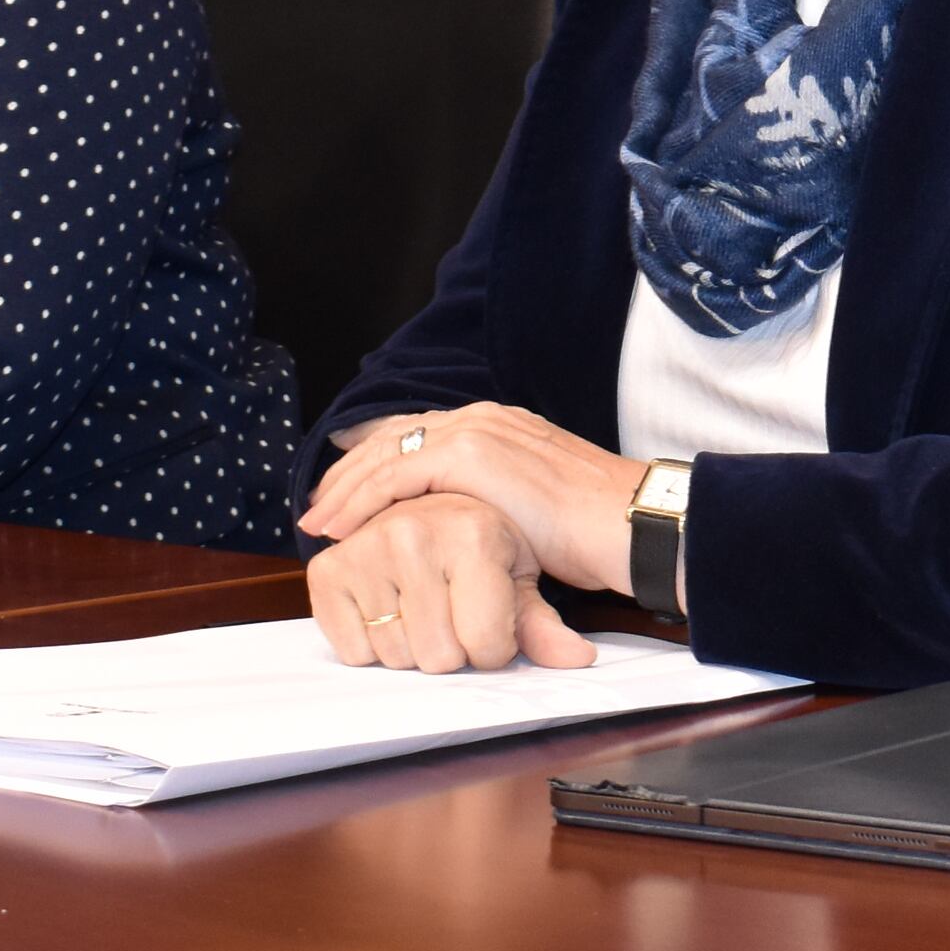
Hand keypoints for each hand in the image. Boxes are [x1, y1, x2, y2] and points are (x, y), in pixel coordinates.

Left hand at [301, 404, 646, 597]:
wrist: (633, 526)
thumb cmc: (596, 533)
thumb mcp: (533, 510)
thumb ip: (494, 503)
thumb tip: (462, 530)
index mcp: (498, 424)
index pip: (415, 436)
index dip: (372, 466)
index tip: (343, 499)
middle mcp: (483, 418)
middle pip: (390, 439)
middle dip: (347, 475)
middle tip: (316, 511)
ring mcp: (477, 432)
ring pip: (385, 455)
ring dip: (343, 491)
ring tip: (316, 525)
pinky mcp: (472, 456)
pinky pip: (396, 476)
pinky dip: (361, 502)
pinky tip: (340, 527)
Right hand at [305, 493, 604, 675]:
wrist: (435, 503)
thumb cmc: (486, 537)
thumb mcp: (520, 574)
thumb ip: (542, 623)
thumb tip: (579, 658)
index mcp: (471, 536)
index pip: (488, 647)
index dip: (495, 648)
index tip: (493, 622)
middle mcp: (414, 535)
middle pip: (440, 660)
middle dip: (453, 649)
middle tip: (452, 609)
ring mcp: (367, 549)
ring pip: (396, 658)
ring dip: (412, 647)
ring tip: (421, 604)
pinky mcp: (329, 570)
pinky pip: (353, 649)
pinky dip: (370, 643)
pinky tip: (387, 610)